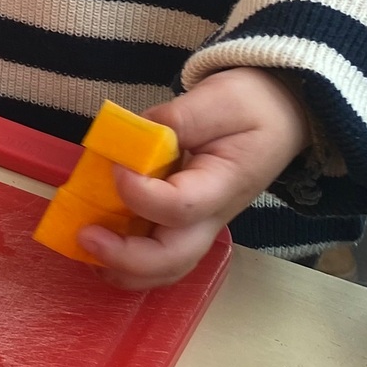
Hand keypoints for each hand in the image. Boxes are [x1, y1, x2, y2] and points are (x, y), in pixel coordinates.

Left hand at [79, 68, 309, 288]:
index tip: (117, 167)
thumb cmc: (251, 106)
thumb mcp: (219, 98)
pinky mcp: (185, 222)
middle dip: (127, 256)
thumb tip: (134, 137)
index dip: (141, 195)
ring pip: (166, 267)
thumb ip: (177, 118)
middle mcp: (211, 216)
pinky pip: (159, 253)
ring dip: (125, 268)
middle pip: (174, 257)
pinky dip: (127, 259)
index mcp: (224, 185)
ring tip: (86, 250)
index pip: (181, 207)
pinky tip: (98, 244)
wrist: (281, 116)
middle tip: (86, 235)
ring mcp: (199, 224)